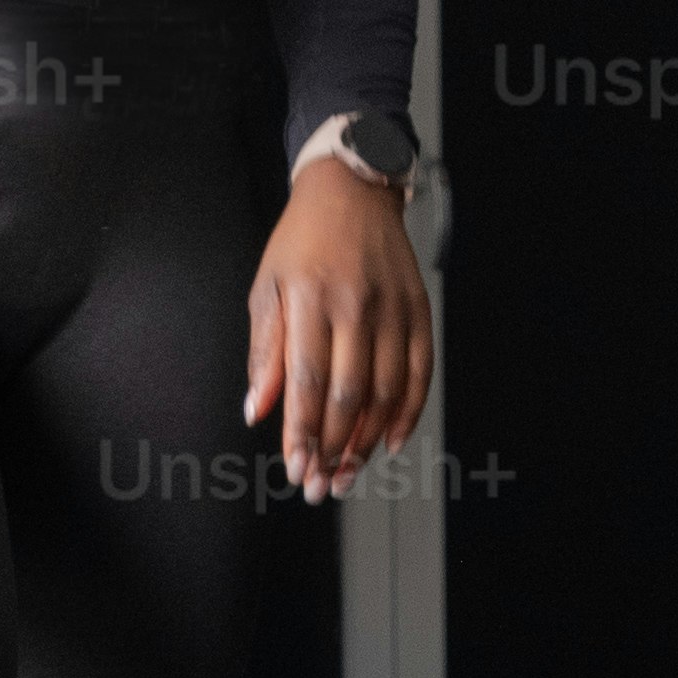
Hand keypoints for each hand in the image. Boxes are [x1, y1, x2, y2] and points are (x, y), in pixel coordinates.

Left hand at [242, 156, 432, 497]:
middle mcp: (356, 304)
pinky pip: (420, 373)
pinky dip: (408, 414)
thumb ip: (264, 351)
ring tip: (348, 473)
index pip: (307, 380)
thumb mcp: (267, 288)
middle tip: (321, 485)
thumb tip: (257, 409)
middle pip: (348, 394)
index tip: (296, 468)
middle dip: (332, 448)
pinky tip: (391, 443)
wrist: (353, 192)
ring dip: (367, 442)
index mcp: (310, 298)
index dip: (302, 432)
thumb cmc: (302, 242)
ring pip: (386, 391)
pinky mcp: (419, 311)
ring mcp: (393, 308)